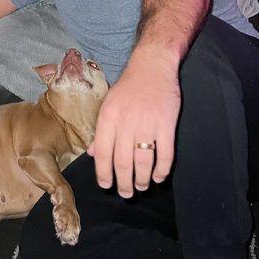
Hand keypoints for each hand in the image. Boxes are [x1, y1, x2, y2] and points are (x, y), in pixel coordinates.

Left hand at [87, 56, 179, 197]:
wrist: (152, 66)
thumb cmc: (128, 87)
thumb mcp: (108, 104)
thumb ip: (101, 131)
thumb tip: (92, 154)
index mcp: (108, 117)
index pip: (102, 152)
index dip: (104, 173)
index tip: (106, 185)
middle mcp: (125, 122)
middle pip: (123, 161)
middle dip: (124, 182)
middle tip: (126, 193)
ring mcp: (147, 123)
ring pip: (143, 161)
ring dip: (143, 179)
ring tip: (142, 186)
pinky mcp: (166, 123)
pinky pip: (165, 153)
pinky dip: (162, 169)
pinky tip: (159, 176)